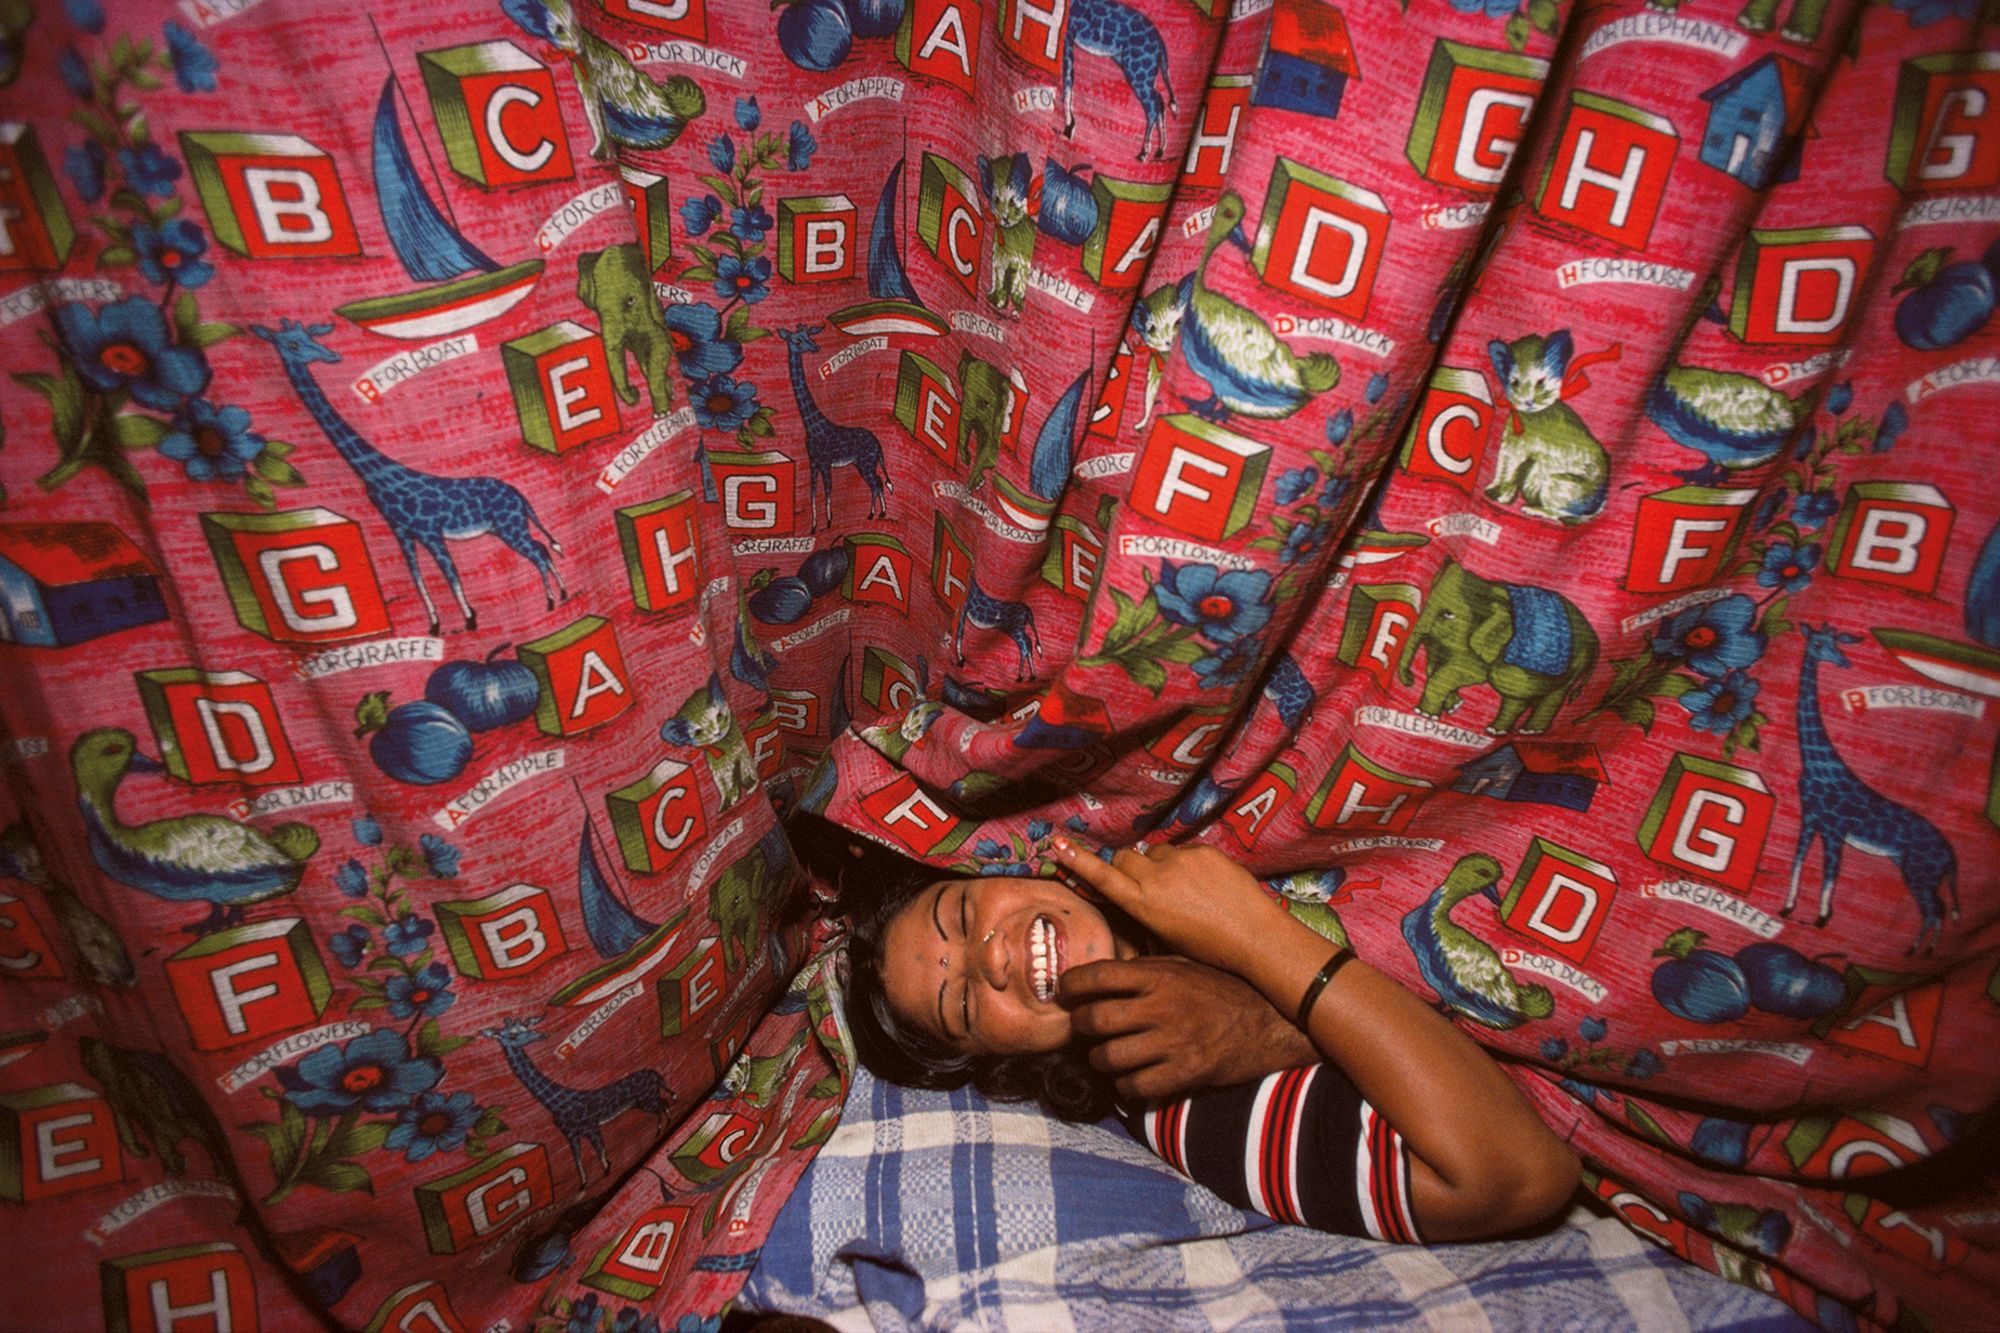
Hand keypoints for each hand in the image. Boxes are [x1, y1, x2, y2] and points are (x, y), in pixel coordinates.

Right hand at [1050, 838, 1289, 975]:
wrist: (1255, 936)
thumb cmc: (1210, 949)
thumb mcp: (1166, 938)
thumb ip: (1147, 911)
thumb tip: (1140, 895)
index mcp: (1144, 906)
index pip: (1103, 877)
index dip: (1078, 860)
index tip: (1057, 843)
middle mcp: (1156, 880)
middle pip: (1126, 858)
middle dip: (1130, 866)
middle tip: (1148, 883)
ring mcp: (1180, 861)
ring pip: (1156, 852)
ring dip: (1160, 864)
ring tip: (1186, 887)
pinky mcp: (1202, 851)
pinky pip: (1184, 850)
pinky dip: (1188, 863)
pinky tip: (1207, 883)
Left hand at [1064, 956, 1316, 1100]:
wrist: (1272, 1023)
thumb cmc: (1224, 989)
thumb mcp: (1186, 964)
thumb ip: (1146, 968)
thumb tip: (1102, 971)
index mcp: (1160, 975)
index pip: (1098, 976)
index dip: (1071, 985)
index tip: (1063, 991)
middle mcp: (1162, 1007)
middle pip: (1094, 1019)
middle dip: (1078, 1025)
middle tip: (1080, 1026)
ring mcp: (1173, 1043)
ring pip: (1108, 1058)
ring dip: (1099, 1059)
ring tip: (1104, 1055)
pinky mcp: (1185, 1074)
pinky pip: (1135, 1088)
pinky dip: (1125, 1087)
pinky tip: (1131, 1078)